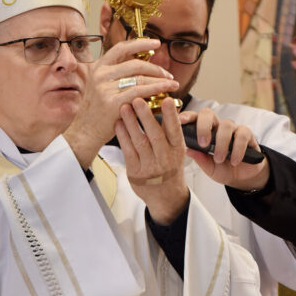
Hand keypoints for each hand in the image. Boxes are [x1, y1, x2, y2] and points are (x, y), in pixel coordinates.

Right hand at [63, 38, 178, 168]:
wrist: (84, 132)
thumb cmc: (98, 110)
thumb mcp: (102, 85)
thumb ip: (118, 74)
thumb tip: (145, 63)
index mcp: (99, 67)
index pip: (122, 48)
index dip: (140, 43)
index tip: (156, 43)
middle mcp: (100, 74)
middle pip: (135, 64)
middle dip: (156, 68)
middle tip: (168, 74)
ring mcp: (105, 88)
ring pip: (140, 78)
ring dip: (160, 80)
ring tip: (173, 84)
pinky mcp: (112, 102)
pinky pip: (140, 92)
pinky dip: (156, 89)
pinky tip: (166, 90)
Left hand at [115, 95, 189, 222]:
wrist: (166, 196)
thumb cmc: (170, 166)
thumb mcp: (176, 149)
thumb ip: (171, 130)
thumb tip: (165, 102)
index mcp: (177, 150)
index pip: (175, 130)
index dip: (171, 116)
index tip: (167, 100)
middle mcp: (165, 158)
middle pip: (155, 135)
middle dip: (146, 116)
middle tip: (138, 99)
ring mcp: (150, 166)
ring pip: (139, 142)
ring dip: (131, 123)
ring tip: (124, 107)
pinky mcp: (135, 172)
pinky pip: (128, 151)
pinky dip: (122, 136)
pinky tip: (118, 124)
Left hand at [180, 108, 269, 191]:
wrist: (242, 178)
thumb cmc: (222, 169)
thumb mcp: (209, 168)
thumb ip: (200, 159)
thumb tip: (187, 150)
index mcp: (205, 132)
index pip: (195, 118)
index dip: (187, 116)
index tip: (180, 121)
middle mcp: (218, 127)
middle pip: (208, 114)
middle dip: (203, 127)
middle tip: (203, 144)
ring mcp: (233, 129)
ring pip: (226, 125)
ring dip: (221, 143)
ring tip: (219, 159)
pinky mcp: (247, 134)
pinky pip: (242, 135)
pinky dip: (237, 149)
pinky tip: (234, 161)